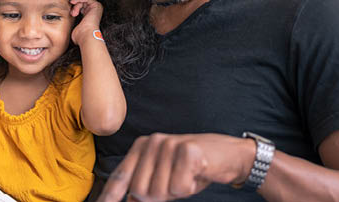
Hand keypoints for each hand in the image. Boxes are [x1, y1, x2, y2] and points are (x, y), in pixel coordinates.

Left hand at [70, 0, 103, 45]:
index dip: (76, 8)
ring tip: (74, 13)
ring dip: (76, 5)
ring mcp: (96, 9)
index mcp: (90, 18)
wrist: (86, 34)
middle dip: (75, 7)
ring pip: (84, 1)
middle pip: (83, 4)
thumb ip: (74, 23)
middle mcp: (94, 13)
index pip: (82, 9)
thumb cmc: (81, 34)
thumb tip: (69, 22)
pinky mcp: (96, 5)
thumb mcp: (76, 27)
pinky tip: (74, 3)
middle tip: (72, 14)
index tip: (71, 12)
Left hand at [96, 133, 254, 201]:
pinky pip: (178, 188)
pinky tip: (197, 175)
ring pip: (158, 192)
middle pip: (139, 190)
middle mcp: (152, 142)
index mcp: (142, 146)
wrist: (229, 155)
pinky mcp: (186, 151)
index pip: (121, 175)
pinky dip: (189, 188)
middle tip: (176, 182)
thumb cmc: (194, 167)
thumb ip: (144, 185)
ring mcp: (168, 145)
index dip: (109, 195)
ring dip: (175, 192)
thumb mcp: (164, 175)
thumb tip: (128, 200)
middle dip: (158, 196)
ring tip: (187, 176)